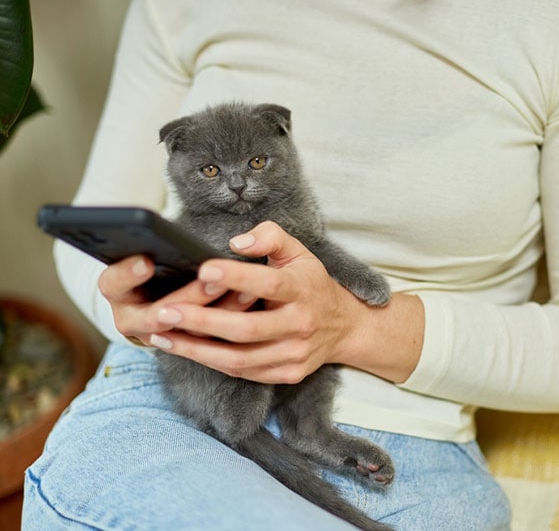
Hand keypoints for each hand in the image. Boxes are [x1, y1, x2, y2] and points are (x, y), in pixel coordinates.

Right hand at [98, 255, 247, 346]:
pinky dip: (227, 324)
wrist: (174, 287)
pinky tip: (250, 301)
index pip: (112, 283)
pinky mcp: (183, 347)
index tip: (147, 261)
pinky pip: (204, 345)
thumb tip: (230, 243)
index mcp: (118, 287)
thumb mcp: (162, 240)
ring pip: (185, 333)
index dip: (127, 274)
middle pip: (155, 317)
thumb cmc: (169, 257)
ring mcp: (156, 336)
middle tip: (211, 280)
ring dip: (214, 313)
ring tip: (243, 291)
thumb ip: (180, 232)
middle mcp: (132, 316)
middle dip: (187, 297)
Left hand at [146, 221, 375, 383]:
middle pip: (248, 329)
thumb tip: (236, 243)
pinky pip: (245, 372)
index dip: (236, 278)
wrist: (344, 326)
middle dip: (202, 322)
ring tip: (162, 336)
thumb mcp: (299, 251)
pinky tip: (186, 350)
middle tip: (164, 312)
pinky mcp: (288, 373)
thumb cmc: (311, 283)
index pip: (269, 284)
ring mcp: (295, 353)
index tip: (203, 270)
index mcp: (303, 289)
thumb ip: (270, 237)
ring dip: (198, 350)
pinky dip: (213, 363)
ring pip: (241, 359)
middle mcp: (301, 324)